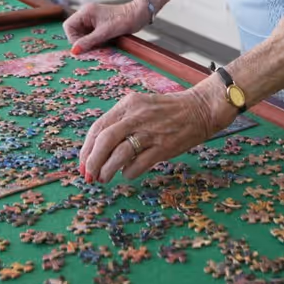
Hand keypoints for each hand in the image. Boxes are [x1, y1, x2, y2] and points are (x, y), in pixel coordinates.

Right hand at [64, 0, 148, 53]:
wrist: (138, 15)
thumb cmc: (123, 20)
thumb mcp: (104, 33)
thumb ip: (88, 42)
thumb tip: (74, 51)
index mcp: (85, 12)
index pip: (68, 26)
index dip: (72, 38)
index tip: (82, 46)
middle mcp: (87, 14)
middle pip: (74, 31)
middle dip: (81, 41)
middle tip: (92, 46)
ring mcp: (92, 19)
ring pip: (82, 34)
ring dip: (88, 42)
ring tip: (99, 44)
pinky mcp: (99, 24)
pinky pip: (90, 35)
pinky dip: (94, 40)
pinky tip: (102, 42)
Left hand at [79, 80, 236, 182]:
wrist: (200, 109)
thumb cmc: (168, 111)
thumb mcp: (140, 107)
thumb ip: (121, 123)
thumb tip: (98, 150)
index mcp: (128, 104)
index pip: (98, 127)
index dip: (87, 148)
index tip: (83, 163)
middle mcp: (136, 116)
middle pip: (104, 140)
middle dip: (92, 161)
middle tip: (89, 176)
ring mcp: (150, 132)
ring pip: (119, 154)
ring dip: (107, 170)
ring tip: (103, 179)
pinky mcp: (164, 147)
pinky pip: (138, 164)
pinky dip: (128, 172)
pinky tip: (128, 174)